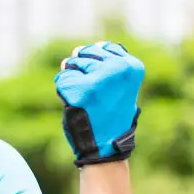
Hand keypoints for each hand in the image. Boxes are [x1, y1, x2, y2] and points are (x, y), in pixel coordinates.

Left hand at [55, 41, 144, 166]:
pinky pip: (61, 79)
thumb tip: (76, 49)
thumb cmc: (110, 115)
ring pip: (70, 65)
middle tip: (94, 96)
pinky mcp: (80, 89)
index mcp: (132, 66)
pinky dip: (63, 92)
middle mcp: (118, 68)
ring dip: (72, 82)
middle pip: (84, 53)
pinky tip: (76, 105)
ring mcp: (99, 78)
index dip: (96, 66)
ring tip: (86, 101)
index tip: (104, 86)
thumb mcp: (117, 85)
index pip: (102, 47)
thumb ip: (104, 63)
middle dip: (81, 71)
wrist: (105, 146)